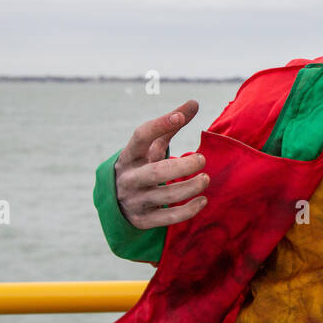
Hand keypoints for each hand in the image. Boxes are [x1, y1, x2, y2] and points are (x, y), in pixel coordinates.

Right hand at [113, 100, 209, 228]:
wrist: (117, 201)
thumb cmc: (141, 165)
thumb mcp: (150, 146)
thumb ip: (170, 125)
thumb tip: (194, 102)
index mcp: (129, 155)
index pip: (141, 136)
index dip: (160, 125)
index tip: (180, 117)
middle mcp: (129, 178)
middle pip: (156, 172)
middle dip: (182, 166)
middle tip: (203, 159)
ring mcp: (135, 200)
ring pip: (165, 196)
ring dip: (190, 188)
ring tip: (206, 179)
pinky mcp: (142, 220)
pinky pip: (167, 218)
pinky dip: (188, 210)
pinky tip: (203, 200)